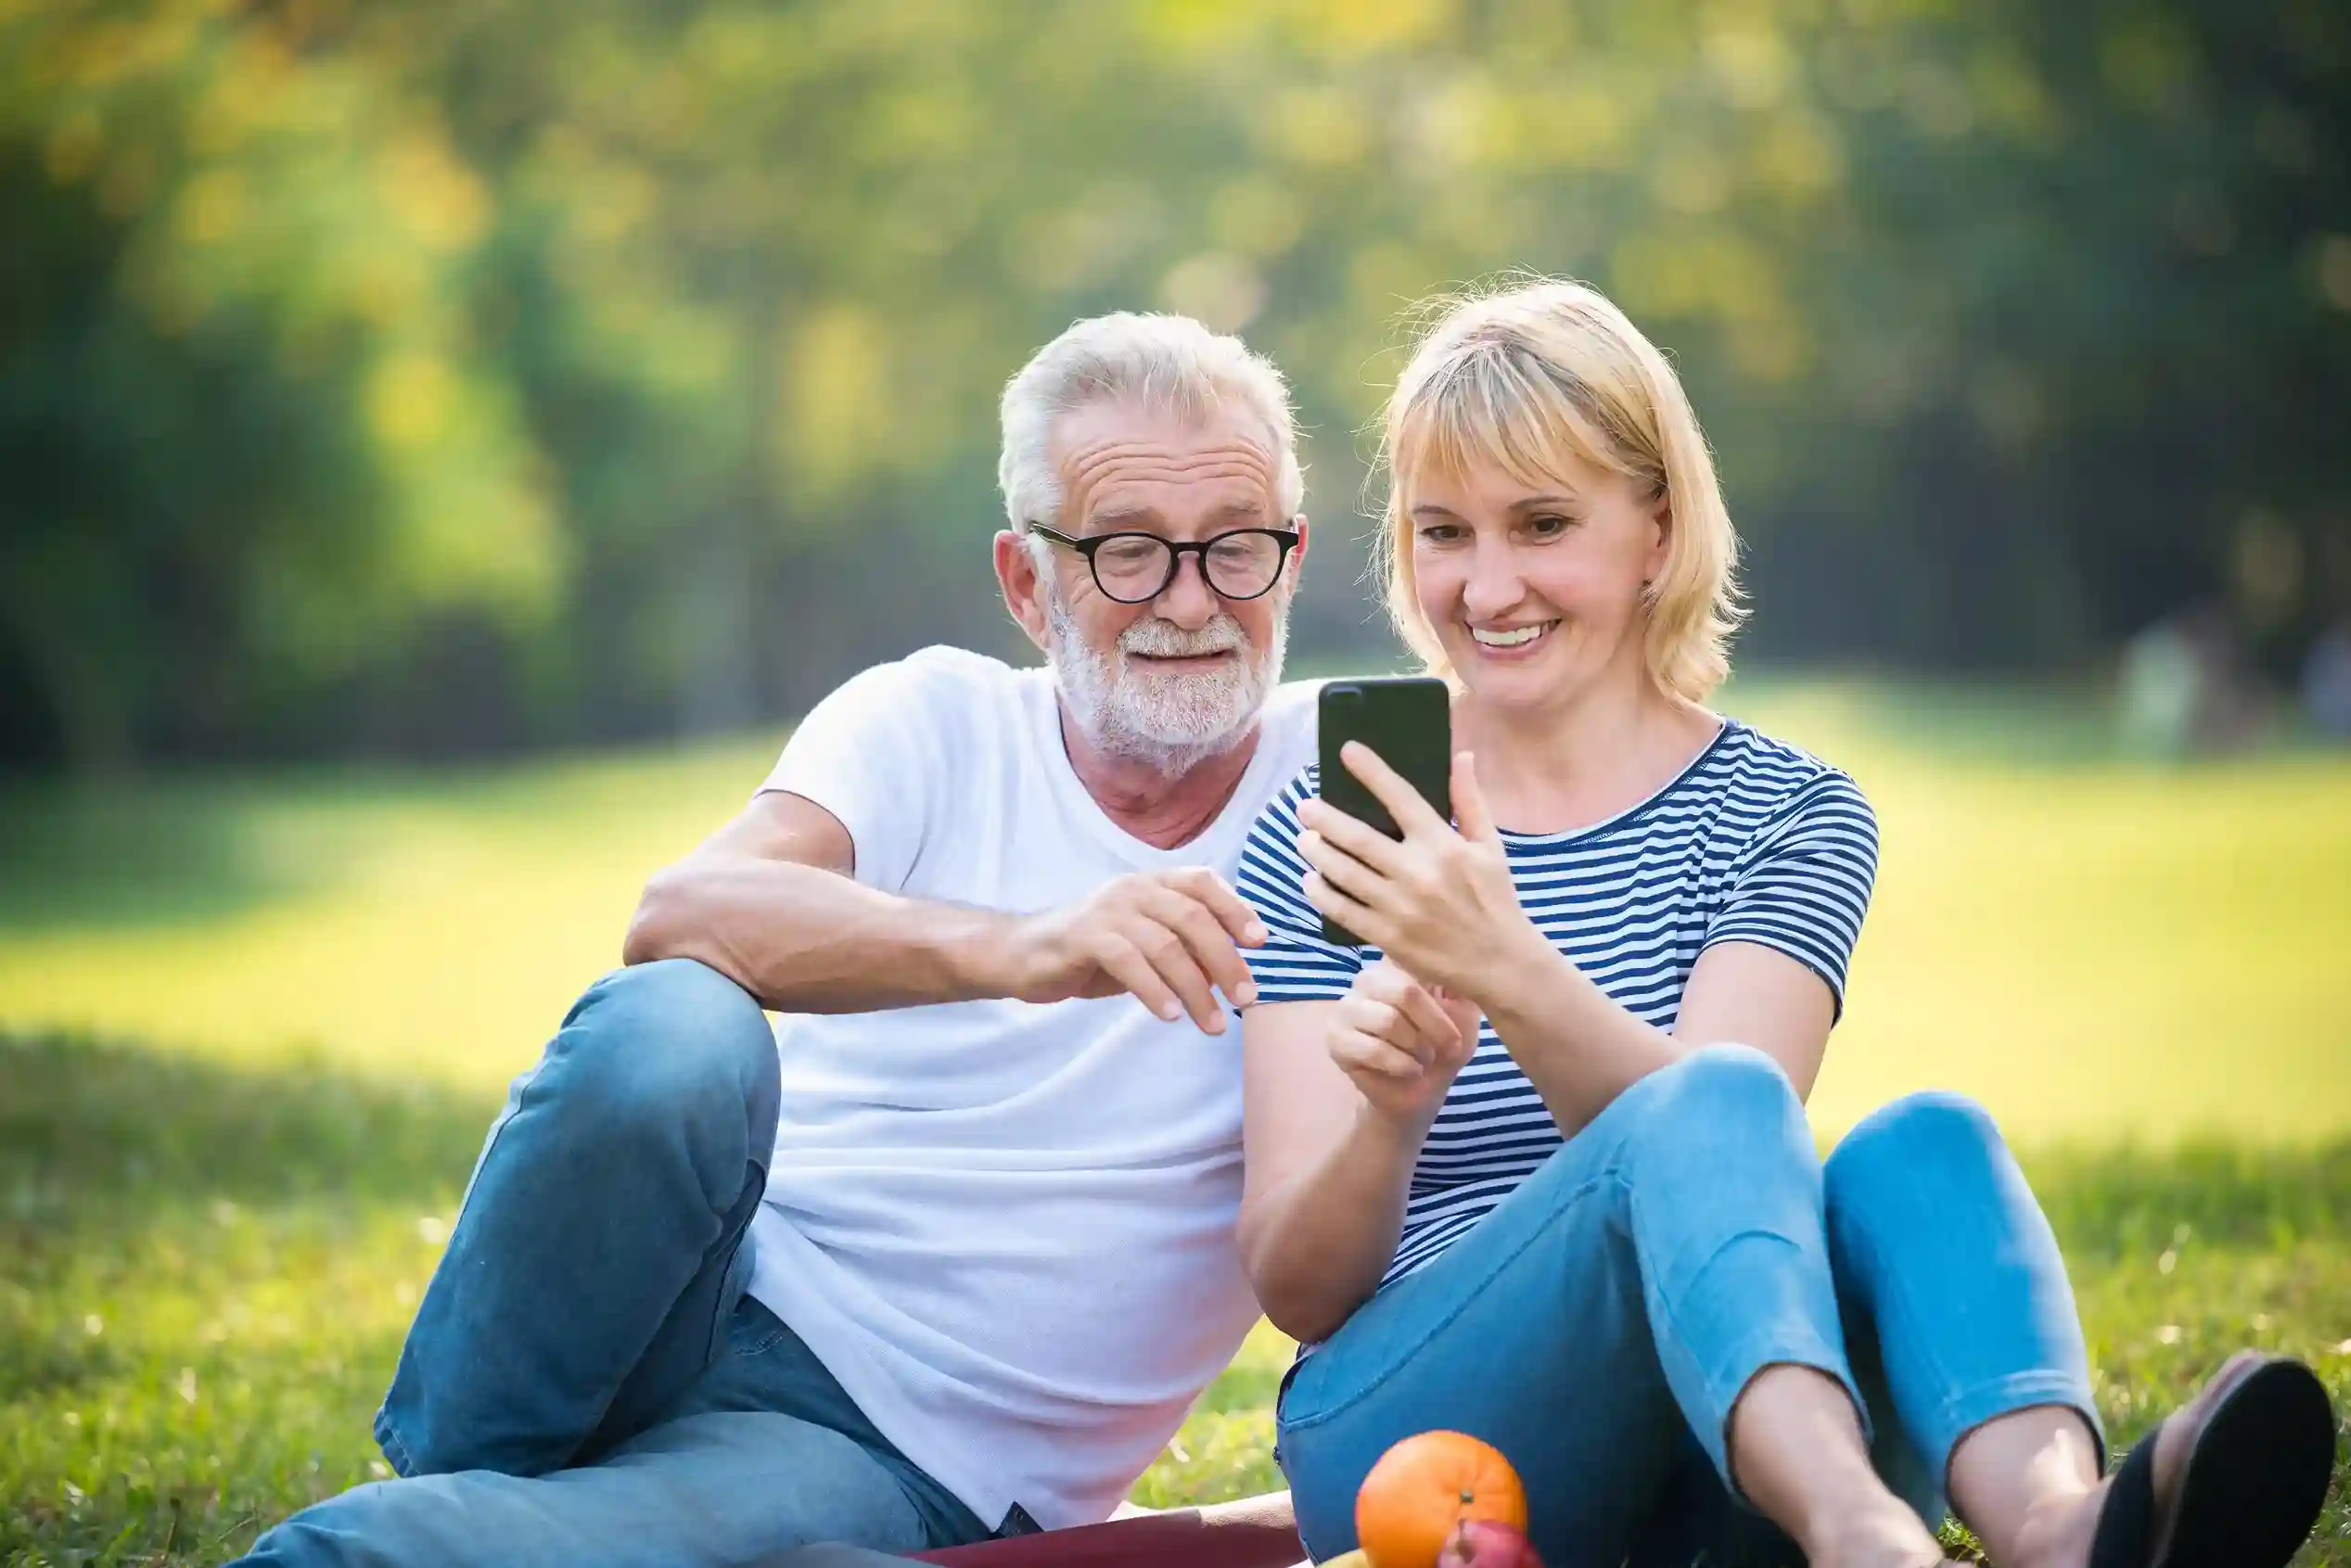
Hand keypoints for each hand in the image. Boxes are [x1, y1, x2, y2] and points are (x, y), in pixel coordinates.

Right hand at [1002, 867, 1266, 1032]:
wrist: (1023, 954)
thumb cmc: (1092, 951)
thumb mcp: (1145, 945)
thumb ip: (1183, 951)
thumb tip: (1231, 974)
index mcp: (1152, 883)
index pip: (1203, 882)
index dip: (1236, 908)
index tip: (1260, 942)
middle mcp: (1133, 888)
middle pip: (1193, 918)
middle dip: (1226, 959)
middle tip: (1246, 997)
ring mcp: (1107, 910)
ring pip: (1166, 945)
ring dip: (1196, 988)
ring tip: (1212, 1023)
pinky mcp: (1083, 936)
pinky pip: (1130, 962)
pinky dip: (1155, 990)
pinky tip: (1170, 1015)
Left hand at [1297, 747, 1542, 1003]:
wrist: (1500, 963)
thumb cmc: (1495, 899)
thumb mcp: (1490, 846)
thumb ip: (1470, 801)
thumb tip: (1462, 756)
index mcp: (1443, 845)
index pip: (1401, 797)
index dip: (1372, 771)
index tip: (1347, 751)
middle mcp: (1417, 873)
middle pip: (1358, 838)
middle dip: (1325, 819)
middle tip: (1304, 807)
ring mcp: (1399, 907)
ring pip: (1344, 873)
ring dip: (1318, 853)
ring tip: (1304, 839)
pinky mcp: (1387, 936)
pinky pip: (1343, 911)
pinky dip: (1322, 894)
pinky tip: (1311, 881)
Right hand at [1328, 960, 1481, 1127]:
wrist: (1422, 1093)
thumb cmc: (1444, 1046)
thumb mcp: (1467, 1013)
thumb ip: (1464, 984)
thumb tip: (1462, 958)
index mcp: (1398, 964)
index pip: (1413, 956)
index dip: (1441, 985)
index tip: (1459, 1005)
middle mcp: (1368, 978)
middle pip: (1405, 991)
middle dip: (1436, 1026)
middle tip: (1449, 1046)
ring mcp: (1347, 1008)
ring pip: (1388, 1021)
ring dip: (1418, 1047)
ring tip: (1424, 1058)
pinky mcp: (1336, 1039)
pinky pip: (1372, 1049)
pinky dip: (1401, 1065)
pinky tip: (1410, 1070)